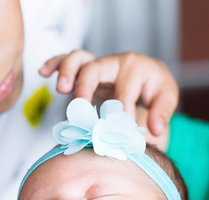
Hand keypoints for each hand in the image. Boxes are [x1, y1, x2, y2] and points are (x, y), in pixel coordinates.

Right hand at [40, 50, 179, 139]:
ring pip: (79, 58)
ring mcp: (99, 63)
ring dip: (67, 72)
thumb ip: (162, 113)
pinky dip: (54, 64)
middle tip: (81, 108)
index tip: (117, 132)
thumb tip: (155, 129)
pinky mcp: (86, 67)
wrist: (149, 77)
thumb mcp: (166, 97)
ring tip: (61, 90)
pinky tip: (43, 73)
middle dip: (87, 87)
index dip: (120, 113)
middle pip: (97, 68)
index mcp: (136, 68)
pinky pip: (67, 59)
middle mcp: (115, 62)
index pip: (124, 91)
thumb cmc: (155, 88)